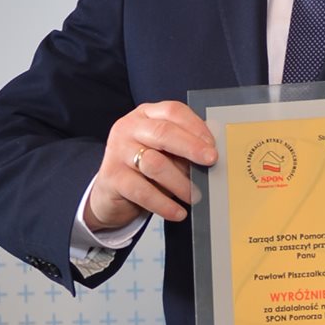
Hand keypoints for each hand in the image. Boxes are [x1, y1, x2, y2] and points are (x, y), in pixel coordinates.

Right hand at [85, 101, 216, 230]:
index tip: (213, 144)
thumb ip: (185, 149)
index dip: (196, 126)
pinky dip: (164, 204)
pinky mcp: (112, 176)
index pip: (173, 111)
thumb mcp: (166, 153)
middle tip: (211, 161)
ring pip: (154, 163)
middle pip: (163, 132)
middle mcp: (130, 128)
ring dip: (180, 182)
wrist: (111, 194)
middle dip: (191, 147)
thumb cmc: (146, 170)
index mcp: (146, 115)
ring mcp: (118, 151)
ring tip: (195, 196)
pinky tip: (178, 212)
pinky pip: (142, 191)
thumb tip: (212, 155)